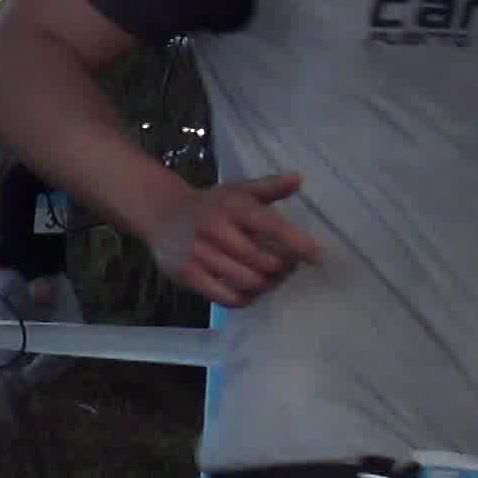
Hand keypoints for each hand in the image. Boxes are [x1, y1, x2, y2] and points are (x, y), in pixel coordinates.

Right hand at [142, 172, 322, 305]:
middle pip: (266, 262)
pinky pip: (228, 298)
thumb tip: (299, 179)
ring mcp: (199, 254)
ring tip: (268, 276)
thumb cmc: (210, 204)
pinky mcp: (188, 275)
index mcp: (233, 207)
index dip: (299, 245)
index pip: (273, 227)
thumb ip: (270, 187)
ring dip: (266, 283)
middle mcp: (215, 229)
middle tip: (286, 265)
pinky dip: (245, 298)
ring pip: (250, 282)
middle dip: (283, 268)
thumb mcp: (238, 190)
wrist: (161, 213)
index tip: (317, 257)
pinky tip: (247, 289)